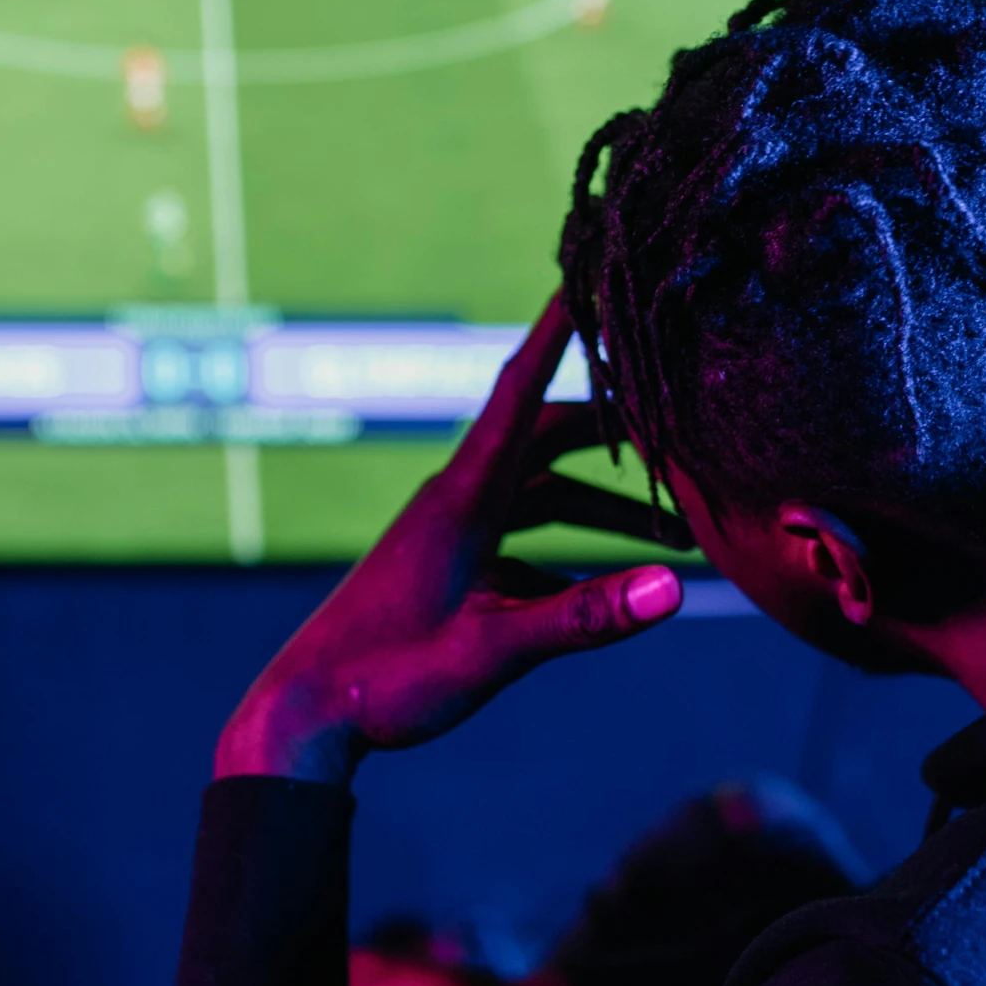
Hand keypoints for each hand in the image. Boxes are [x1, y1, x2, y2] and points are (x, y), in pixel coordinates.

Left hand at [214, 294, 682, 783]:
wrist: (304, 716)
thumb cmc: (385, 680)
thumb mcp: (495, 651)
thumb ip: (586, 618)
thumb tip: (674, 588)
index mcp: (462, 498)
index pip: (519, 388)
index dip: (560, 329)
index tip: (589, 268)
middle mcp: (456, 501)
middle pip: (547, 435)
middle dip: (615, 428)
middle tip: (681, 421)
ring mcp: (451, 536)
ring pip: (542, 494)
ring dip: (605, 509)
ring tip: (676, 539)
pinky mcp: (450, 571)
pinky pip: (523, 542)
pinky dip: (572, 556)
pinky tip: (609, 593)